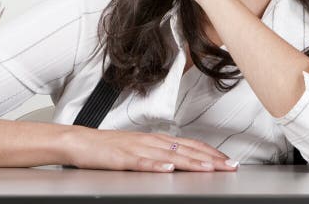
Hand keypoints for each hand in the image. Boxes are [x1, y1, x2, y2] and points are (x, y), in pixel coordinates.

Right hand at [65, 126, 237, 172]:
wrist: (79, 142)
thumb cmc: (107, 148)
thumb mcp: (137, 149)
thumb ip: (158, 153)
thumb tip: (180, 161)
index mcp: (153, 139)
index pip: (188, 144)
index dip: (209, 152)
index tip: (228, 160)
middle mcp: (148, 141)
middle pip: (184, 149)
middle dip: (209, 158)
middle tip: (229, 165)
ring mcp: (135, 149)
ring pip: (168, 155)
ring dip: (190, 161)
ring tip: (208, 168)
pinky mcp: (121, 158)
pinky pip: (141, 162)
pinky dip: (156, 165)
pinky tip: (168, 168)